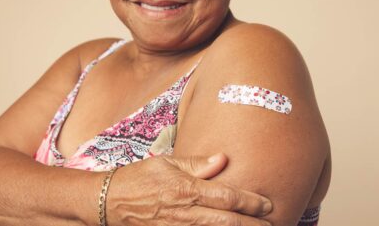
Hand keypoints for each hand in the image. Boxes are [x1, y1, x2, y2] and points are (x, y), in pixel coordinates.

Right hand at [104, 153, 272, 225]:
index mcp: (186, 190)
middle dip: (252, 225)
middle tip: (272, 224)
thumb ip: (198, 163)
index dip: (250, 202)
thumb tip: (224, 159)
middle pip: (226, 222)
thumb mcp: (167, 163)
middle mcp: (184, 213)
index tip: (267, 204)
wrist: (107, 203)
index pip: (226, 197)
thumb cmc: (139, 179)